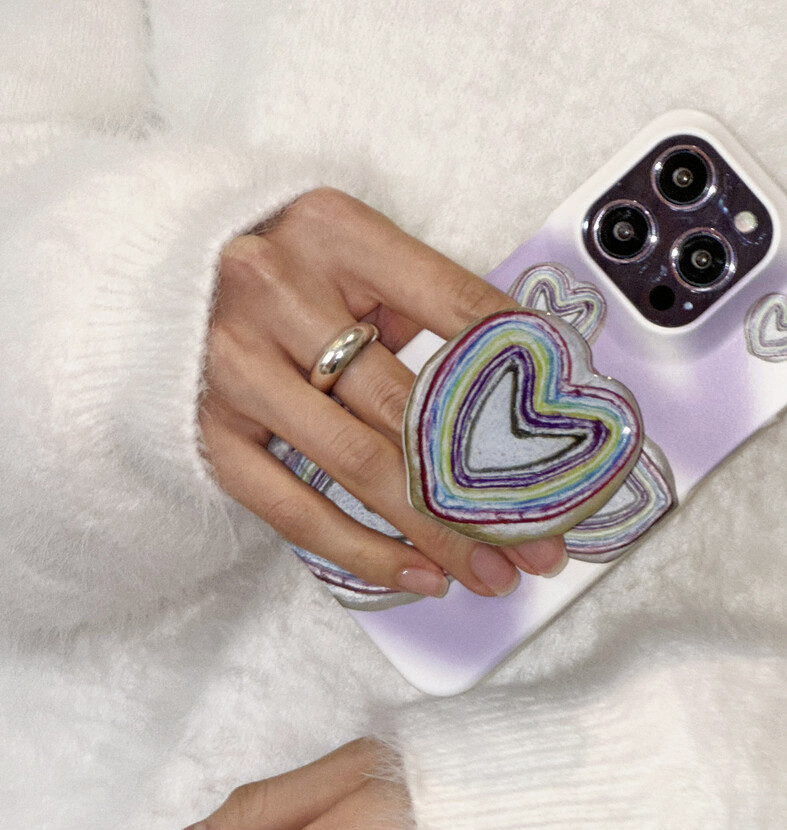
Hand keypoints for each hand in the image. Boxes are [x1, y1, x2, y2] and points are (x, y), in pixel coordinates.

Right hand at [202, 188, 566, 597]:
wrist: (154, 280)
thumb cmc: (277, 269)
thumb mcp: (346, 249)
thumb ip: (417, 300)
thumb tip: (520, 379)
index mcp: (334, 233)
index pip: (454, 302)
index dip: (522, 368)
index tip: (571, 425)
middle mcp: (277, 294)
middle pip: (408, 407)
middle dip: (485, 487)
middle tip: (542, 538)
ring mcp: (236, 370)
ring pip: (359, 467)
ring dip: (436, 534)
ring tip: (493, 572)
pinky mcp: (211, 435)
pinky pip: (297, 512)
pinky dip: (366, 554)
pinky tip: (420, 577)